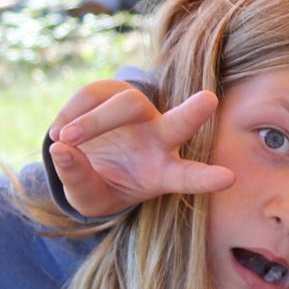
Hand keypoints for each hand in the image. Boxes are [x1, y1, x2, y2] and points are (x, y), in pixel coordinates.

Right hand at [47, 81, 233, 217]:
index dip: (206, 178)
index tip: (228, 178)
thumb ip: (78, 180)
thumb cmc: (98, 186)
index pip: (189, 177)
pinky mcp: (116, 91)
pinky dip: (72, 112)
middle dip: (194, 113)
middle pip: (178, 123)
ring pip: (126, 105)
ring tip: (65, 139)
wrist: (82, 161)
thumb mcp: (87, 197)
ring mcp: (142, 113)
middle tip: (209, 100)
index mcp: (163, 173)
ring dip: (93, 121)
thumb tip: (61, 151)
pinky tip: (60, 132)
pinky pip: (95, 94)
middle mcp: (161, 140)